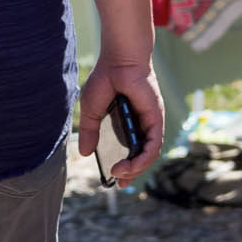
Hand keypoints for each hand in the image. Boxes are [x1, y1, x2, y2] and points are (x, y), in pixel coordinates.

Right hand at [77, 61, 164, 185]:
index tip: (115, 178)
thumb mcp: (92, 111)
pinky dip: (144, 158)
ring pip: (149, 154)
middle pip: (141, 156)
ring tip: (120, 174)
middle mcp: (141, 125)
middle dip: (131, 172)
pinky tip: (131, 166)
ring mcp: (150, 123)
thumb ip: (90, 132)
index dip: (125, 167)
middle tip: (119, 181)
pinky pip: (154, 144)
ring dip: (136, 168)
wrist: (119, 61)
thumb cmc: (106, 80)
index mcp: (127, 124)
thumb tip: (85, 153)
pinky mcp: (156, 118)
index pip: (130, 151)